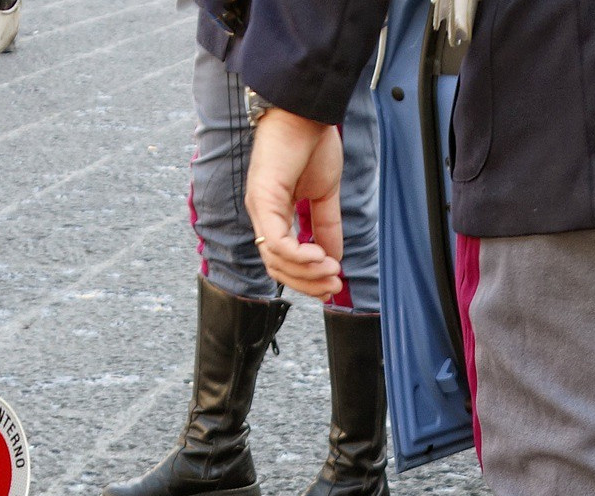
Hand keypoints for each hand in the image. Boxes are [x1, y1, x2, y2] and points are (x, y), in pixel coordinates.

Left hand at [245, 108, 346, 300]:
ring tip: (332, 271)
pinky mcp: (264, 199)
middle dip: (308, 283)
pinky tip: (320, 258)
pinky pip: (276, 242)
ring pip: (275, 260)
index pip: (283, 261)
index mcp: (274, 214)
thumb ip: (326, 226)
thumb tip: (333, 257)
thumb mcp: (325, 194)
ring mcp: (260, 208)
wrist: (306, 111)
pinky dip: (299, 256)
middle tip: (335, 285)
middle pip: (277, 268)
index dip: (308, 278)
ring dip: (307, 272)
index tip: (334, 283)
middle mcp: (262, 214)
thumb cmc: (312, 142)